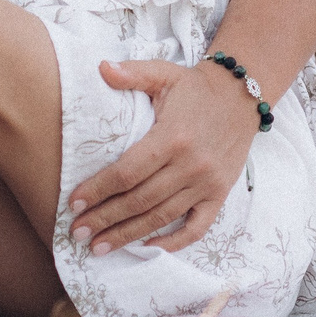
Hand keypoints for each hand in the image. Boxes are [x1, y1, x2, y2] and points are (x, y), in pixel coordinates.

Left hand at [67, 57, 257, 253]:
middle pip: (140, 201)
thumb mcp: (164, 73)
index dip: (98, 190)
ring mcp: (207, 183)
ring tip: (99, 247)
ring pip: (161, 217)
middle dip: (105, 219)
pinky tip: (148, 248)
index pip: (127, 172)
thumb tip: (100, 68)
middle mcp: (190, 165)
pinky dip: (174, 242)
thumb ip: (132, 72)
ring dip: (128, 235)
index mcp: (172, 136)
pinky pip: (197, 227)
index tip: (73, 203)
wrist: (241, 96)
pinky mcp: (219, 194)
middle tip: (77, 234)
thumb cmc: (195, 87)